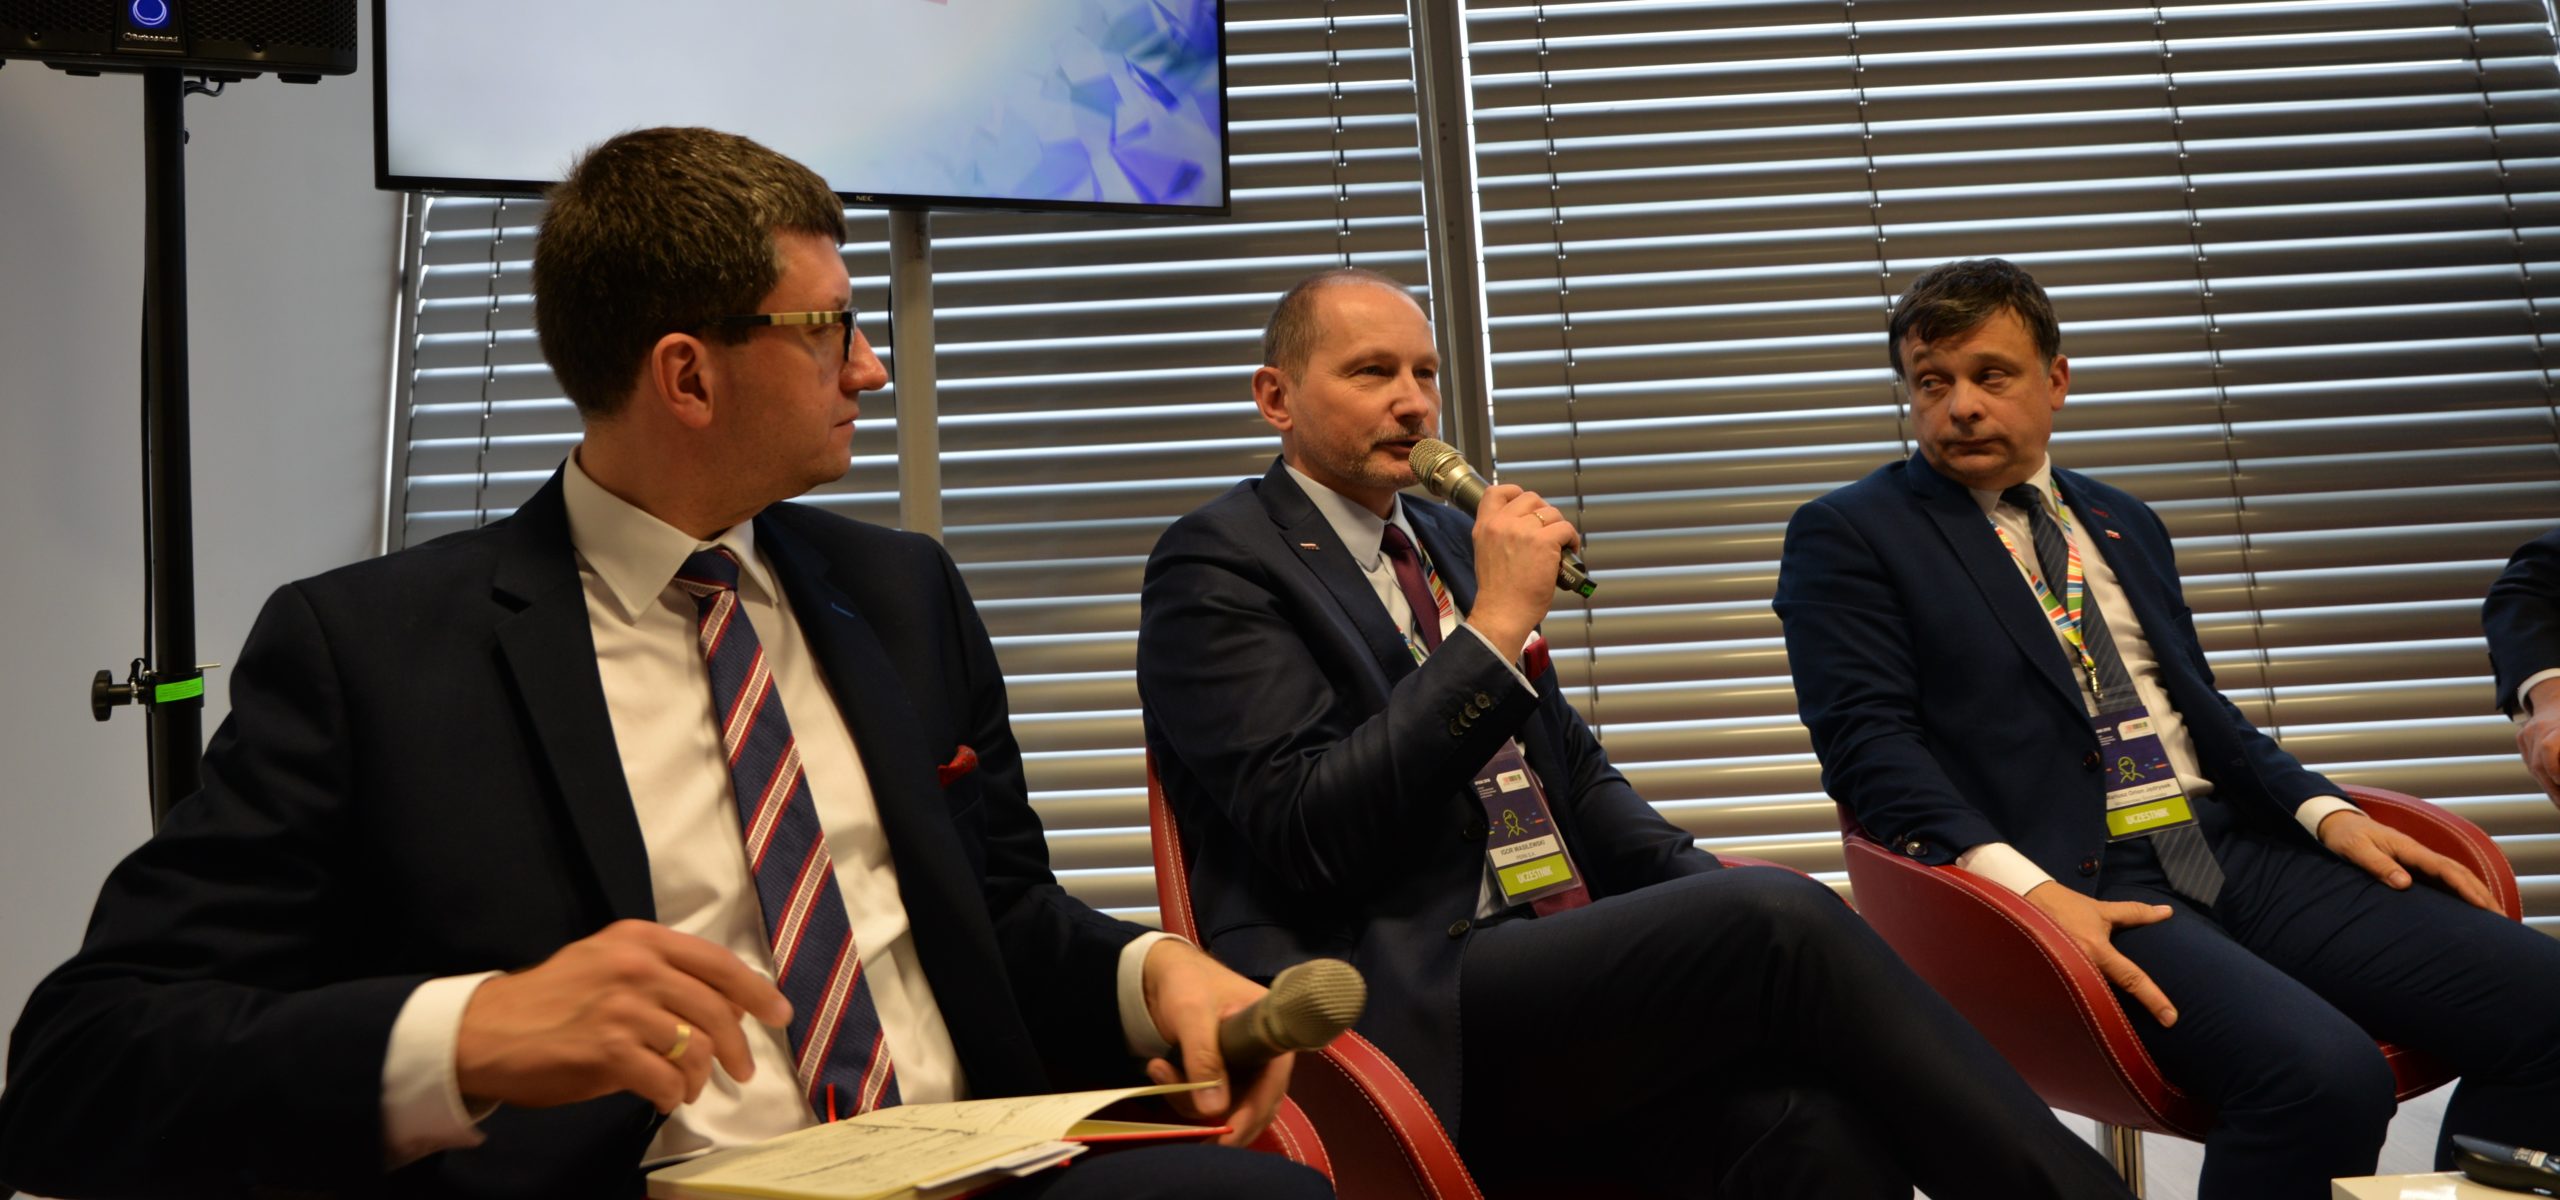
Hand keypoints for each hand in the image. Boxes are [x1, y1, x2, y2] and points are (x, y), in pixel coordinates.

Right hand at [455, 919, 790, 1113]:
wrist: (486, 1030)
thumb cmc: (552, 1001)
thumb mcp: (610, 965)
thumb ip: (665, 975)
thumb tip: (729, 1006)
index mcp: (641, 938)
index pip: (719, 963)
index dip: (758, 992)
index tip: (780, 1016)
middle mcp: (635, 965)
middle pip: (717, 1009)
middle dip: (738, 1047)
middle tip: (743, 1071)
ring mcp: (622, 1008)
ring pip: (695, 1048)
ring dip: (700, 1077)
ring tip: (689, 1088)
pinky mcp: (608, 1050)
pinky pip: (667, 1080)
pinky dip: (673, 1095)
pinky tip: (664, 1097)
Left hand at [1139, 939, 1293, 1147]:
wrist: (1161, 971)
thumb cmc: (1186, 982)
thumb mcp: (1193, 1015)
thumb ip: (1204, 1058)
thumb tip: (1215, 1111)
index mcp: (1271, 1036)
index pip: (1272, 1087)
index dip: (1252, 1115)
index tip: (1227, 1136)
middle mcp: (1264, 1056)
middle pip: (1252, 1105)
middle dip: (1215, 1115)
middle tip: (1187, 1125)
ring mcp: (1243, 1067)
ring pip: (1226, 1107)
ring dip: (1189, 1099)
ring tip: (1159, 1069)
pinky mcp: (1221, 1074)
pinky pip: (1207, 1101)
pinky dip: (1182, 1094)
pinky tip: (1160, 1068)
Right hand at [1464, 483, 1581, 654]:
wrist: (1502, 613)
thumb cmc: (1498, 593)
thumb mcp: (1485, 554)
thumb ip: (1499, 535)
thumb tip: (1525, 526)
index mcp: (1484, 527)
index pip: (1496, 491)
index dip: (1515, 492)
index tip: (1526, 505)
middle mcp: (1502, 524)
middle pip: (1531, 497)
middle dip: (1543, 511)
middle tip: (1548, 531)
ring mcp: (1523, 531)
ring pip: (1552, 513)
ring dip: (1559, 528)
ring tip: (1560, 546)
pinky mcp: (1544, 542)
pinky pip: (1566, 529)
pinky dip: (1571, 539)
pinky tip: (1568, 553)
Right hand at [2023, 882, 2179, 1026]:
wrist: (2024, 903)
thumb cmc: (2067, 907)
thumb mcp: (2102, 910)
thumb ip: (2136, 914)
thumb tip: (2168, 911)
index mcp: (2097, 951)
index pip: (2132, 978)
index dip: (2154, 999)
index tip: (2171, 1019)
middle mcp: (2080, 967)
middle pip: (2112, 999)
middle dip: (2128, 1015)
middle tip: (2150, 1025)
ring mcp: (2064, 977)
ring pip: (2091, 1002)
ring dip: (2104, 1012)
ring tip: (2114, 1029)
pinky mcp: (2050, 983)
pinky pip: (2071, 999)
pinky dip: (2082, 1004)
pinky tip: (2086, 1014)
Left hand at [2316, 809, 2496, 911]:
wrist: (2338, 823)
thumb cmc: (2346, 837)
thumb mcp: (2357, 851)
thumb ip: (2379, 865)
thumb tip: (2405, 884)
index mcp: (2409, 849)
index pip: (2445, 869)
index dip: (2465, 887)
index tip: (2482, 905)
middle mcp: (2419, 854)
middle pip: (2459, 872)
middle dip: (2481, 893)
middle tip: (2501, 917)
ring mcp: (2418, 859)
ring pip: (2456, 875)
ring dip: (2476, 892)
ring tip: (2495, 914)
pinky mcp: (2414, 866)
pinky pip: (2443, 879)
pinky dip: (2461, 891)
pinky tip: (2470, 906)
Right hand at [2518, 679, 2559, 807]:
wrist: (2557, 698)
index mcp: (2557, 727)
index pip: (2549, 749)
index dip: (2555, 770)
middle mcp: (2539, 728)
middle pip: (2540, 765)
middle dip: (2554, 789)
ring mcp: (2527, 732)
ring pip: (2534, 767)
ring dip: (2548, 787)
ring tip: (2559, 801)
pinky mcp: (2521, 737)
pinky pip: (2531, 762)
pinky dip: (2542, 776)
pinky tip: (2553, 786)